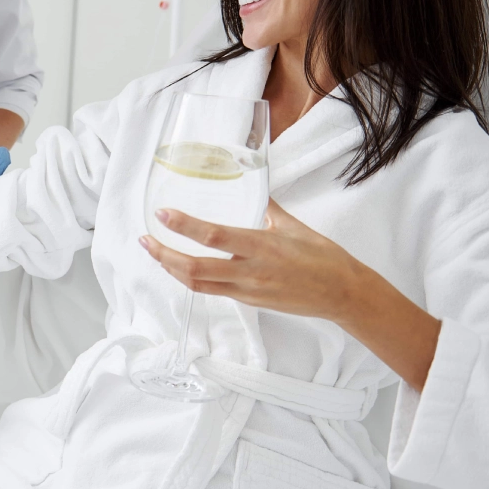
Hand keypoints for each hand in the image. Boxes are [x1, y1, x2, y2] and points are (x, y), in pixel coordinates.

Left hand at [138, 199, 375, 323]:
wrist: (343, 293)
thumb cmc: (322, 256)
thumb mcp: (292, 225)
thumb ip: (266, 207)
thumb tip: (251, 185)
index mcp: (262, 247)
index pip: (213, 236)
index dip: (184, 226)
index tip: (162, 214)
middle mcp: (250, 272)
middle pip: (195, 269)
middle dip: (164, 255)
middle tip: (145, 240)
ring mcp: (248, 291)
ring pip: (198, 285)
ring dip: (172, 269)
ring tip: (156, 253)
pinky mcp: (249, 302)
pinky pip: (212, 291)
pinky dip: (191, 279)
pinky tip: (181, 267)